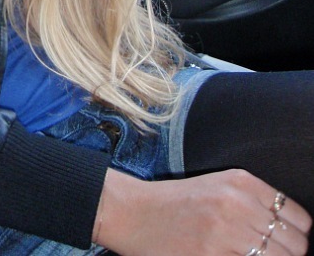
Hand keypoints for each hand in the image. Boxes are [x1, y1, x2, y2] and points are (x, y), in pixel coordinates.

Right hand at [94, 168, 311, 255]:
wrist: (133, 212)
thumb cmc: (175, 202)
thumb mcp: (217, 187)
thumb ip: (253, 202)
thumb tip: (289, 232)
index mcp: (242, 181)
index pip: (298, 217)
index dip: (297, 235)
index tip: (284, 244)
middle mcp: (238, 202)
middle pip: (294, 244)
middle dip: (288, 255)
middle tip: (266, 255)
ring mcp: (226, 230)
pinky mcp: (212, 254)